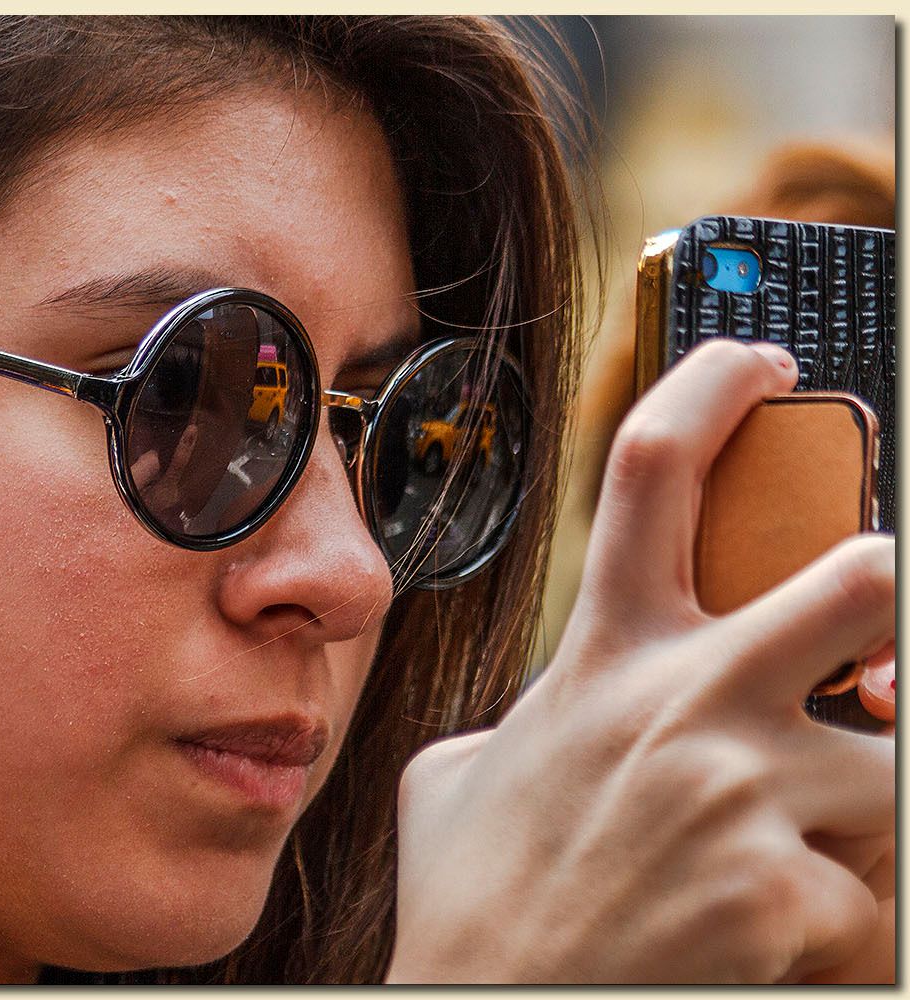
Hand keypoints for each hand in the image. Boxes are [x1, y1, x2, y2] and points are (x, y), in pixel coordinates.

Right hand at [387, 339, 894, 983]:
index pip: (652, 467)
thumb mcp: (462, 770)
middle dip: (888, 587)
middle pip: (861, 578)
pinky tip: (766, 938)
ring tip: (796, 841)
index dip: (714, 385)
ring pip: (895, 758)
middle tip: (873, 626)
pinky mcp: (792, 898)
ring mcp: (744, 798)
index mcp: (602, 656)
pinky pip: (874, 894)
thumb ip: (536, 715)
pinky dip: (837, 920)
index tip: (762, 363)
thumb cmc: (474, 891)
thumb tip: (563, 707)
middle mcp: (682, 704)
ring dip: (862, 798)